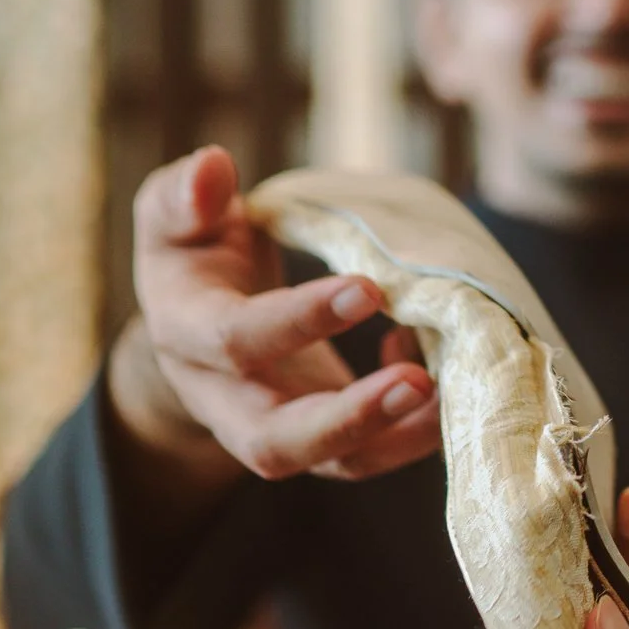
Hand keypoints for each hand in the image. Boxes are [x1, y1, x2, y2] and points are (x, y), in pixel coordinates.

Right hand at [111, 147, 439, 486]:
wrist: (199, 321)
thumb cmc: (195, 254)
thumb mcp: (174, 218)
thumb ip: (185, 196)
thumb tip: (214, 166)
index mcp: (186, 335)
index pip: (236, 340)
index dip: (300, 319)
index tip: (367, 287)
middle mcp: (227, 401)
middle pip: (277, 442)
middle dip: (350, 418)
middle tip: (418, 380)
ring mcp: (280, 430)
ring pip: (336, 462)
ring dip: (400, 435)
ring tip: (453, 390)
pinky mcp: (327, 442)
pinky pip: (374, 453)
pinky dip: (417, 425)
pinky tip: (440, 369)